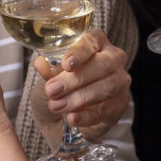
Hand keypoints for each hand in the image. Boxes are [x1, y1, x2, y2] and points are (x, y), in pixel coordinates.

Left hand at [30, 27, 128, 142]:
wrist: (63, 117)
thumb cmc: (59, 87)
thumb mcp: (48, 76)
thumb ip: (47, 70)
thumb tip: (40, 63)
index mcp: (95, 43)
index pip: (91, 42)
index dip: (79, 52)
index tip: (66, 64)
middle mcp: (113, 58)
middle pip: (102, 65)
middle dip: (76, 79)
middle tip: (52, 90)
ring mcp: (120, 81)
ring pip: (106, 87)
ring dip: (79, 98)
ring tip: (57, 106)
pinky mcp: (120, 104)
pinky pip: (106, 110)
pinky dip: (87, 115)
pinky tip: (72, 118)